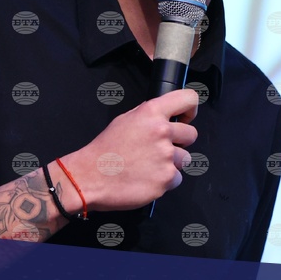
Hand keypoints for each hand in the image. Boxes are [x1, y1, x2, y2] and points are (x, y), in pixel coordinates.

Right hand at [58, 89, 198, 211]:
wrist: (89, 177)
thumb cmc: (105, 149)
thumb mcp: (125, 120)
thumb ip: (149, 115)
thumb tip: (168, 114)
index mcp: (152, 112)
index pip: (189, 98)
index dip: (190, 110)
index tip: (185, 119)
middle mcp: (162, 131)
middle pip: (191, 134)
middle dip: (179, 142)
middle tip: (159, 149)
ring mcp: (166, 156)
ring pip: (185, 159)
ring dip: (172, 163)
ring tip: (149, 166)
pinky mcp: (166, 179)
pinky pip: (177, 178)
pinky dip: (165, 181)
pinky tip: (147, 179)